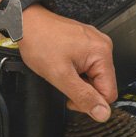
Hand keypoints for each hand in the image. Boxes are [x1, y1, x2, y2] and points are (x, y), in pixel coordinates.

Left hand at [16, 6, 117, 121]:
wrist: (26, 23)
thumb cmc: (40, 41)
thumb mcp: (60, 75)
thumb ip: (83, 96)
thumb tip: (102, 113)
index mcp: (102, 53)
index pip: (109, 93)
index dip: (91, 102)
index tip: (72, 98)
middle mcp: (102, 45)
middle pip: (102, 85)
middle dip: (83, 90)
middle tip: (64, 81)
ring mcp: (94, 43)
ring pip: (94, 76)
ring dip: (78, 80)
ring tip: (62, 70)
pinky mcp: (86, 43)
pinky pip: (87, 66)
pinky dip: (75, 71)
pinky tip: (63, 64)